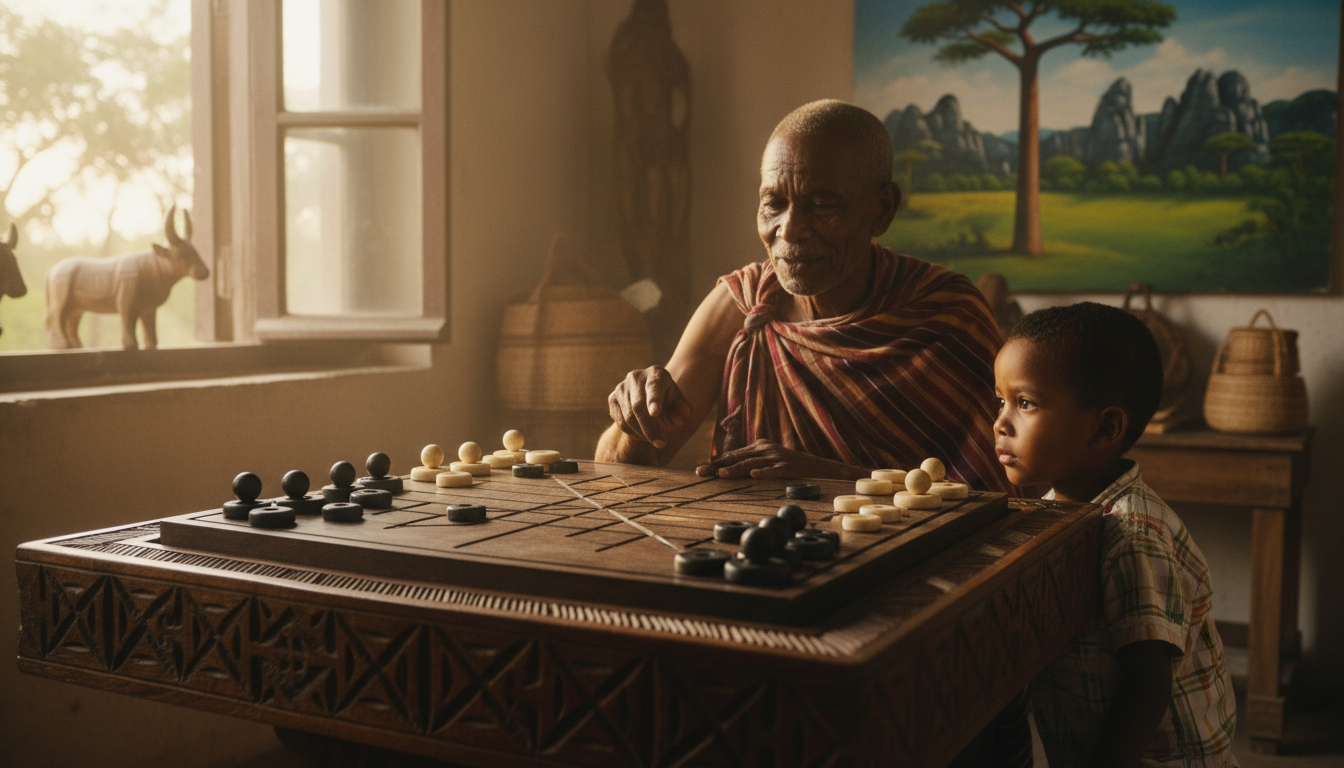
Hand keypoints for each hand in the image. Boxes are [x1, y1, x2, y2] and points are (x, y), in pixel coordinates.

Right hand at [607, 365, 693, 448]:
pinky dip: (632, 433)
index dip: (654, 400)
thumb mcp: (681, 408)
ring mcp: (622, 387)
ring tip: (655, 440)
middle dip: (649, 428)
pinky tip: (643, 434)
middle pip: (638, 406)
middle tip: (661, 444)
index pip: (654, 387)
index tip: (655, 413)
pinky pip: (620, 422)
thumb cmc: (670, 405)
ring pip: (628, 417)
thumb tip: (680, 417)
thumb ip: (683, 412)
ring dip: (642, 433)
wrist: (653, 404)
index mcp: (657, 374)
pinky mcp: (613, 398)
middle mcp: (636, 376)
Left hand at [695, 439, 863, 479]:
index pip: (733, 455)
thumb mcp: (769, 463)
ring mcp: (778, 457)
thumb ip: (751, 464)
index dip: (715, 462)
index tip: (699, 470)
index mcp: (760, 446)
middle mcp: (766, 449)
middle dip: (717, 465)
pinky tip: (754, 476)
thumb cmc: (792, 469)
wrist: (822, 469)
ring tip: (720, 474)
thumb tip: (728, 473)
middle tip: (700, 472)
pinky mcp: (790, 467)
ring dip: (735, 469)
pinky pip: (774, 470)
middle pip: (737, 457)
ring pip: (752, 463)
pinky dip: (764, 472)